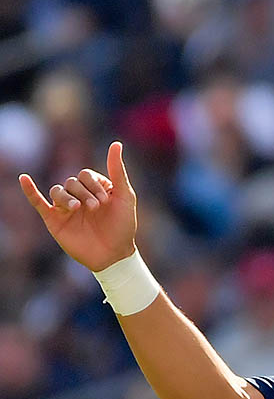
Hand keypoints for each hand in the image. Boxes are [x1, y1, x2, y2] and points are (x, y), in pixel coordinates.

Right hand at [19, 141, 138, 271]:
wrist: (114, 254)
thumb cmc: (123, 226)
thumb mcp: (125, 196)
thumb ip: (117, 171)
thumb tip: (116, 143)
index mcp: (95, 188)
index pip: (85, 175)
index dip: (94, 185)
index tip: (107, 201)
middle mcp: (79, 196)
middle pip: (71, 182)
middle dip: (84, 192)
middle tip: (96, 208)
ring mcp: (65, 208)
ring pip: (57, 191)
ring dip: (67, 197)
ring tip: (79, 209)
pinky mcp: (54, 219)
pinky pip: (38, 202)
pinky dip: (30, 191)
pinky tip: (24, 179)